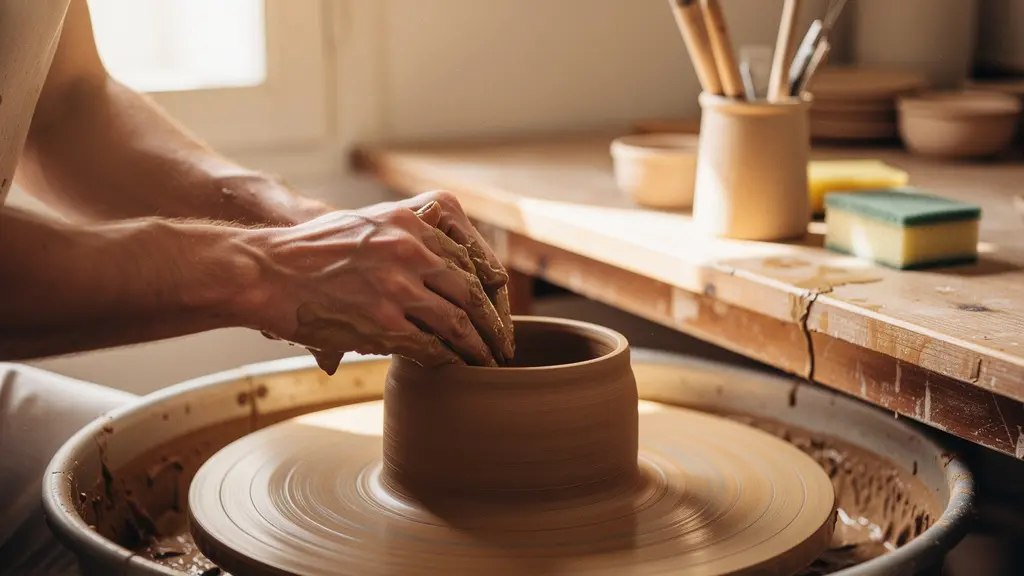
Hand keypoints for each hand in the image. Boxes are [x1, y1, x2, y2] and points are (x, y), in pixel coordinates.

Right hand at [240, 191, 513, 373]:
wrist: (266, 270)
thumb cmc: (310, 253)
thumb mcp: (366, 226)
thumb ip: (404, 241)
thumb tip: (437, 264)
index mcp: (409, 223)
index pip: (468, 258)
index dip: (489, 289)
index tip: (498, 306)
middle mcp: (410, 250)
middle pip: (472, 291)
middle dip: (493, 322)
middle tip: (503, 343)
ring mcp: (398, 286)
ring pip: (458, 322)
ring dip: (478, 347)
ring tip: (488, 362)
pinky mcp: (382, 321)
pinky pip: (430, 345)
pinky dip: (447, 360)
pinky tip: (454, 368)